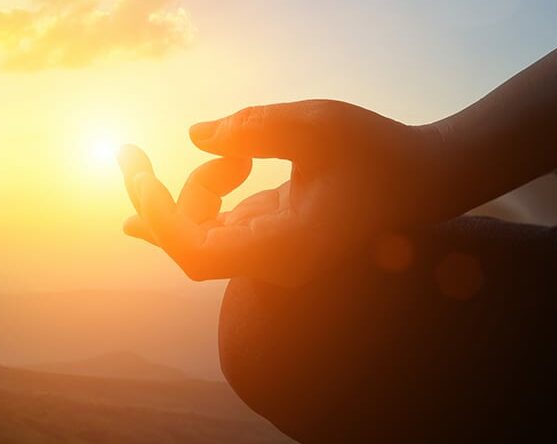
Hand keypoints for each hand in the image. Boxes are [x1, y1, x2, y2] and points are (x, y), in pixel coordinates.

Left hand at [118, 100, 441, 285]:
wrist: (425, 177)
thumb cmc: (379, 150)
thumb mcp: (318, 124)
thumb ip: (254, 125)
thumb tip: (196, 135)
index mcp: (286, 247)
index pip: (198, 251)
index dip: (158, 214)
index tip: (136, 168)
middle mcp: (277, 262)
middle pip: (192, 245)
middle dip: (160, 200)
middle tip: (131, 154)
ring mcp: (276, 253)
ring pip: (204, 235)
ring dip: (194, 191)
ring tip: (238, 151)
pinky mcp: (276, 235)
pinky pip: (216, 230)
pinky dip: (189, 205)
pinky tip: (147, 194)